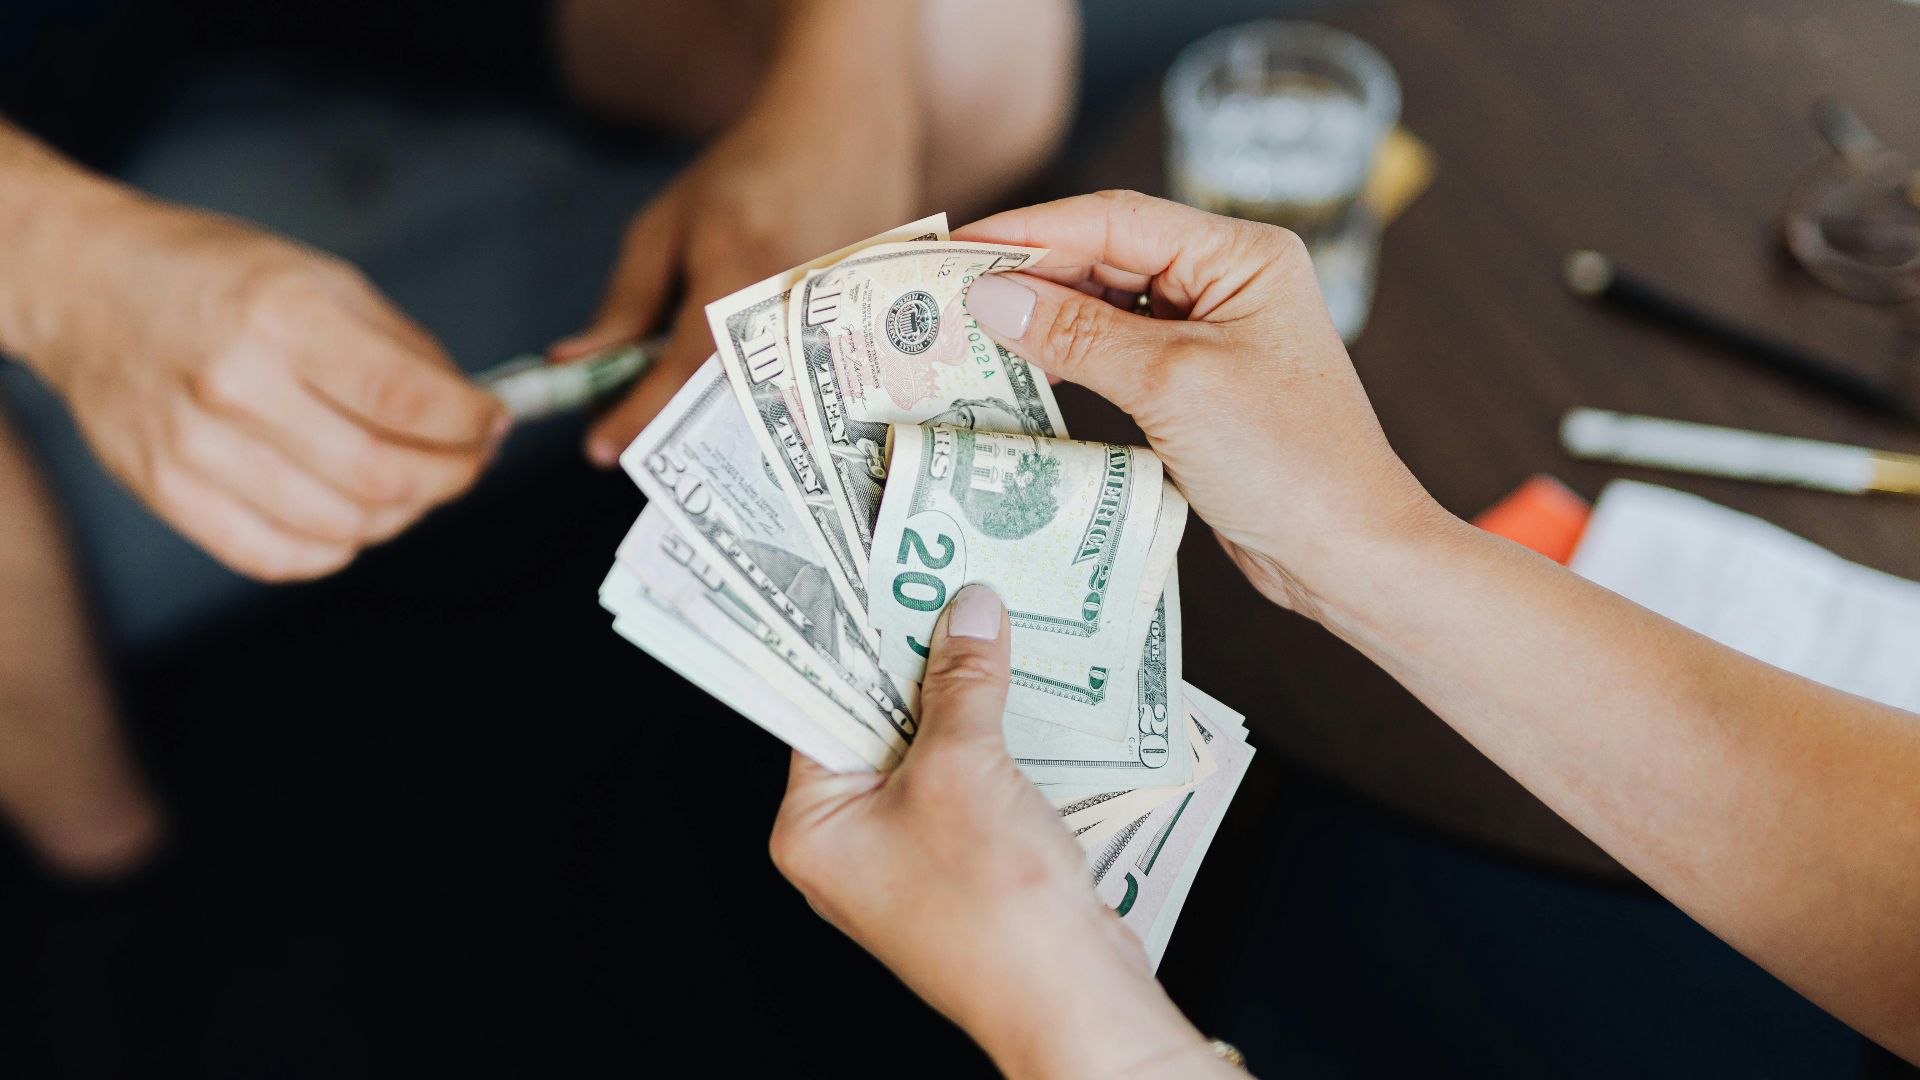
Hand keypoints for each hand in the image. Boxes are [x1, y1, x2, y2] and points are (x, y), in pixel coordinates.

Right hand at [27, 200, 505, 580]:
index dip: (470, 425)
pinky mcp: (165, 490)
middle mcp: (235, 384)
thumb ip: (404, 348)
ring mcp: (194, 446)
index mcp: (282, 316)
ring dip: (401, 514)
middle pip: (382, 475)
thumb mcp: (319, 277)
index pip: (407, 400)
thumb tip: (475, 411)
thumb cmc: (215, 277)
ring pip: (342, 525)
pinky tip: (352, 514)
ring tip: (413, 484)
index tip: (494, 423)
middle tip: (469, 462)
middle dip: (451, 477)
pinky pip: (278, 555)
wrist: (88, 286)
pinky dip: (336, 547)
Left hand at [551, 98, 918, 465]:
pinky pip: (804, 392)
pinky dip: (760, 402)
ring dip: (718, 421)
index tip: (599, 449)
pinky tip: (735, 395)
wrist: (847, 134)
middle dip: (678, 428)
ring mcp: (838, 322)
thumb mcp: (667, 225)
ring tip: (684, 413)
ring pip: (770, 407)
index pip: (684, 366)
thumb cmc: (746, 174)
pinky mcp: (862, 335)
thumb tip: (579, 365)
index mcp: (739, 267)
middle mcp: (795, 303)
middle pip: (729, 403)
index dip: (640, 414)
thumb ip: (628, 301)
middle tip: (638, 434)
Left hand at [770, 585, 1212, 1079]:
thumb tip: (966, 613)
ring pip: (925, 752)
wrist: (1069, 996)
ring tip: (989, 625)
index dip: (852, 641)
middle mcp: (848, 847)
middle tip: (945, 587)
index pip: (818, 707)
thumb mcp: (966, 767)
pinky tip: (1021, 694)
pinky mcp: (960, 865)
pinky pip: (963, 784)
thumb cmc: (994, 903)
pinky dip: (990, 742)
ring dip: (960, 700)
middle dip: (916, 664)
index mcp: (813, 829)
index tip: (878, 580)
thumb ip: (962, 682)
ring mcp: (905, 859)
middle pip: (874, 725)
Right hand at [954, 190, 1449, 616]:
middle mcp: (1230, 281)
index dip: (1028, 230)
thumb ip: (1079, 334)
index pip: (1115, 220)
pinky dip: (1072, 355)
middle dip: (1029, 273)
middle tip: (946, 293)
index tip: (956, 246)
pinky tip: (1026, 368)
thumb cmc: (1287, 462)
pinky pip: (1120, 351)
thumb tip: (990, 295)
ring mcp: (1216, 333)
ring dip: (1045, 316)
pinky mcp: (1200, 384)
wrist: (1347, 552)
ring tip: (971, 331)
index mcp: (1241, 256)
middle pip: (1107, 255)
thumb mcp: (1172, 387)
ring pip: (1108, 303)